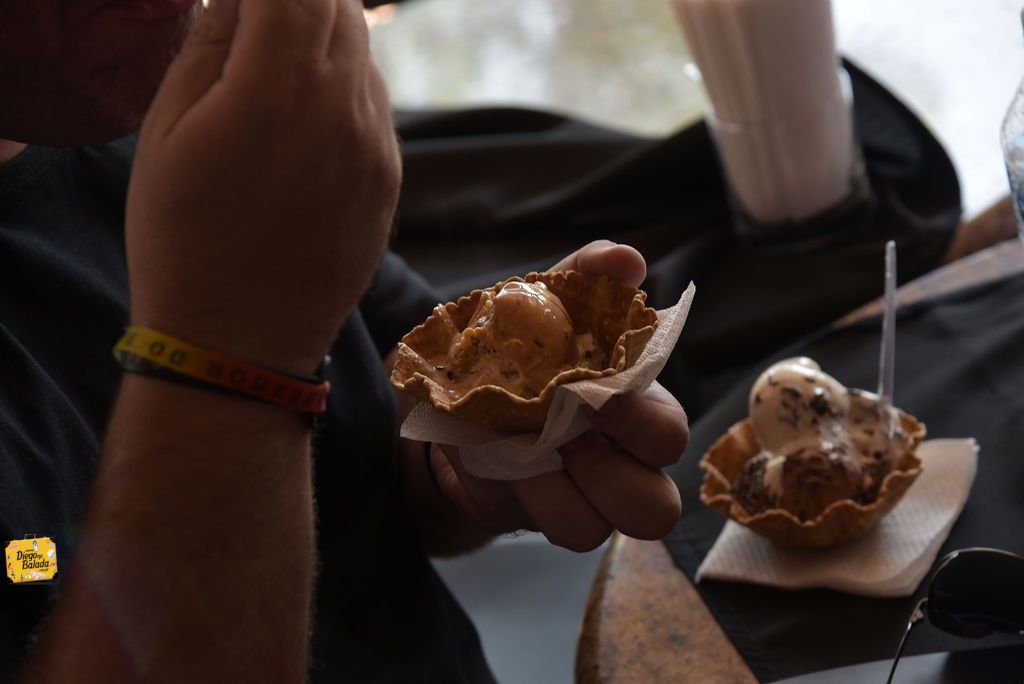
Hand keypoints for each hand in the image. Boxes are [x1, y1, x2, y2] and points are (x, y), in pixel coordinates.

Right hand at [126, 0, 400, 372]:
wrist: (240, 342)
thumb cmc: (182, 241)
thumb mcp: (165, 135)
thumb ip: (207, 48)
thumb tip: (235, 0)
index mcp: (279, 89)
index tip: (246, 3)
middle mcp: (344, 110)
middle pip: (339, 10)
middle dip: (298, 1)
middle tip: (259, 19)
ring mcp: (378, 148)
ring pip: (364, 56)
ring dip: (325, 42)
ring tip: (275, 73)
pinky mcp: (392, 181)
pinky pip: (376, 106)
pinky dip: (346, 89)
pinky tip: (306, 118)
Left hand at [431, 241, 687, 550]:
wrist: (462, 396)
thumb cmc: (529, 346)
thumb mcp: (550, 303)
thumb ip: (587, 275)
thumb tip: (625, 258)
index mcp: (637, 408)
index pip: (669, 435)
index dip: (639, 424)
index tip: (596, 396)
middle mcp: (624, 463)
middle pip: (658, 508)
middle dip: (611, 478)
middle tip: (565, 440)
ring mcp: (585, 499)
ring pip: (599, 532)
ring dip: (556, 495)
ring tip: (524, 453)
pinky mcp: (544, 516)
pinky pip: (547, 530)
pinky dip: (520, 498)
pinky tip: (498, 464)